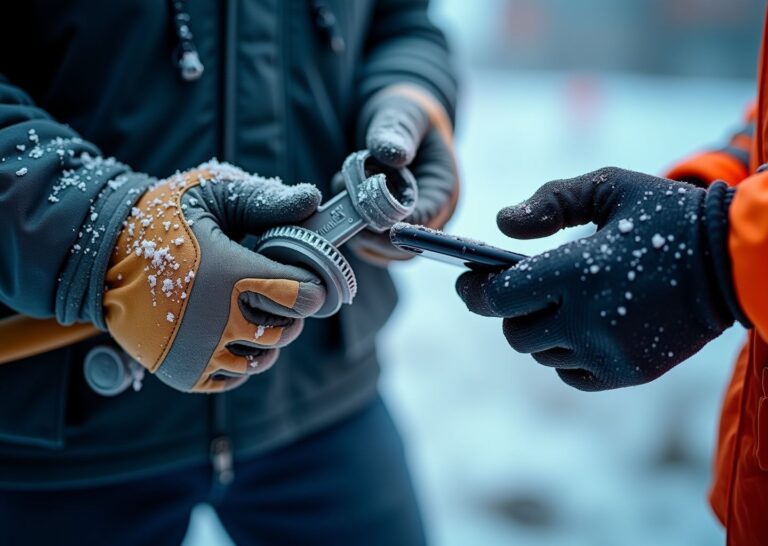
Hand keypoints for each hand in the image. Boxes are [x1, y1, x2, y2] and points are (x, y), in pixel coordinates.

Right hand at [103, 162, 325, 391]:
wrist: (100, 254)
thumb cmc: (162, 218)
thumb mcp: (212, 195)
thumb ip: (265, 201)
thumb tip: (312, 201)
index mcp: (232, 276)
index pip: (304, 296)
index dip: (311, 285)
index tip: (304, 276)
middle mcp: (220, 322)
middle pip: (288, 329)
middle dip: (290, 310)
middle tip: (276, 291)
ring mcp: (202, 353)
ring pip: (263, 358)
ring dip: (267, 337)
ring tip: (252, 312)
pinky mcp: (185, 373)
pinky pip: (234, 378)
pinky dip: (240, 360)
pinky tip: (231, 334)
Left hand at [351, 84, 459, 264]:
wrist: (395, 121)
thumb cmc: (406, 116)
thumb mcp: (404, 113)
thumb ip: (399, 130)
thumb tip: (394, 155)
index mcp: (443, 191)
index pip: (425, 223)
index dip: (397, 225)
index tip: (367, 213)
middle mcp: (429, 216)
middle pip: (404, 248)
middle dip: (371, 232)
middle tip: (345, 203)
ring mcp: (406, 225)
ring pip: (383, 251)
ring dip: (356, 230)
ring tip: (342, 188)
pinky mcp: (385, 228)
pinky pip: (368, 244)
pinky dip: (350, 228)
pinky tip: (340, 195)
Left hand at [456, 168, 746, 390]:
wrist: (733, 262)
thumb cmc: (666, 216)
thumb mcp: (610, 188)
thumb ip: (551, 201)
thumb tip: (502, 224)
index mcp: (578, 271)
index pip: (500, 296)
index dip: (475, 290)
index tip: (467, 281)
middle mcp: (588, 319)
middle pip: (515, 331)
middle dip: (511, 310)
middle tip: (525, 289)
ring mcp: (608, 352)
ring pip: (541, 354)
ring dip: (541, 331)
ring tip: (565, 304)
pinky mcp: (628, 372)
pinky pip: (570, 374)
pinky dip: (566, 354)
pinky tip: (585, 328)